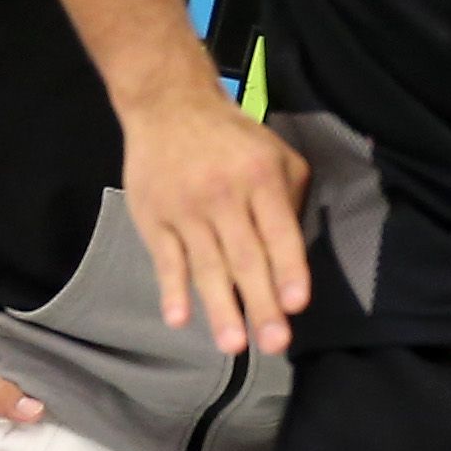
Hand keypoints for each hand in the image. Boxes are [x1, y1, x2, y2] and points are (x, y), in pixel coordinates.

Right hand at [122, 87, 313, 359]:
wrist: (168, 104)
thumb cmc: (233, 138)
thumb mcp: (276, 154)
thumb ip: (290, 200)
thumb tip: (296, 257)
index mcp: (260, 178)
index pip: (278, 232)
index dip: (288, 268)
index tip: (296, 304)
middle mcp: (224, 194)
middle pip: (245, 257)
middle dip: (261, 303)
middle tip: (274, 343)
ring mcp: (185, 208)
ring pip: (206, 265)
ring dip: (220, 307)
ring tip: (234, 345)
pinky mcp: (154, 217)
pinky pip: (165, 259)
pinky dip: (171, 289)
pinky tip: (178, 319)